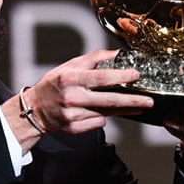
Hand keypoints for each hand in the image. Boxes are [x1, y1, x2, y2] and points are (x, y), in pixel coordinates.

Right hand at [24, 49, 153, 133]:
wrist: (34, 110)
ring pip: (106, 113)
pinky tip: (99, 112)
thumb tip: (115, 54)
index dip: (120, 76)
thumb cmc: (53, 86)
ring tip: (136, 106)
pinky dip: (102, 117)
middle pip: (109, 100)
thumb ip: (92, 59)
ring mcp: (73, 115)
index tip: (136, 75)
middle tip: (149, 101)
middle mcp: (72, 98)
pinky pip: (98, 123)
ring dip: (123, 110)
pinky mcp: (74, 128)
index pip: (100, 77)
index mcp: (70, 79)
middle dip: (132, 101)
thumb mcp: (68, 66)